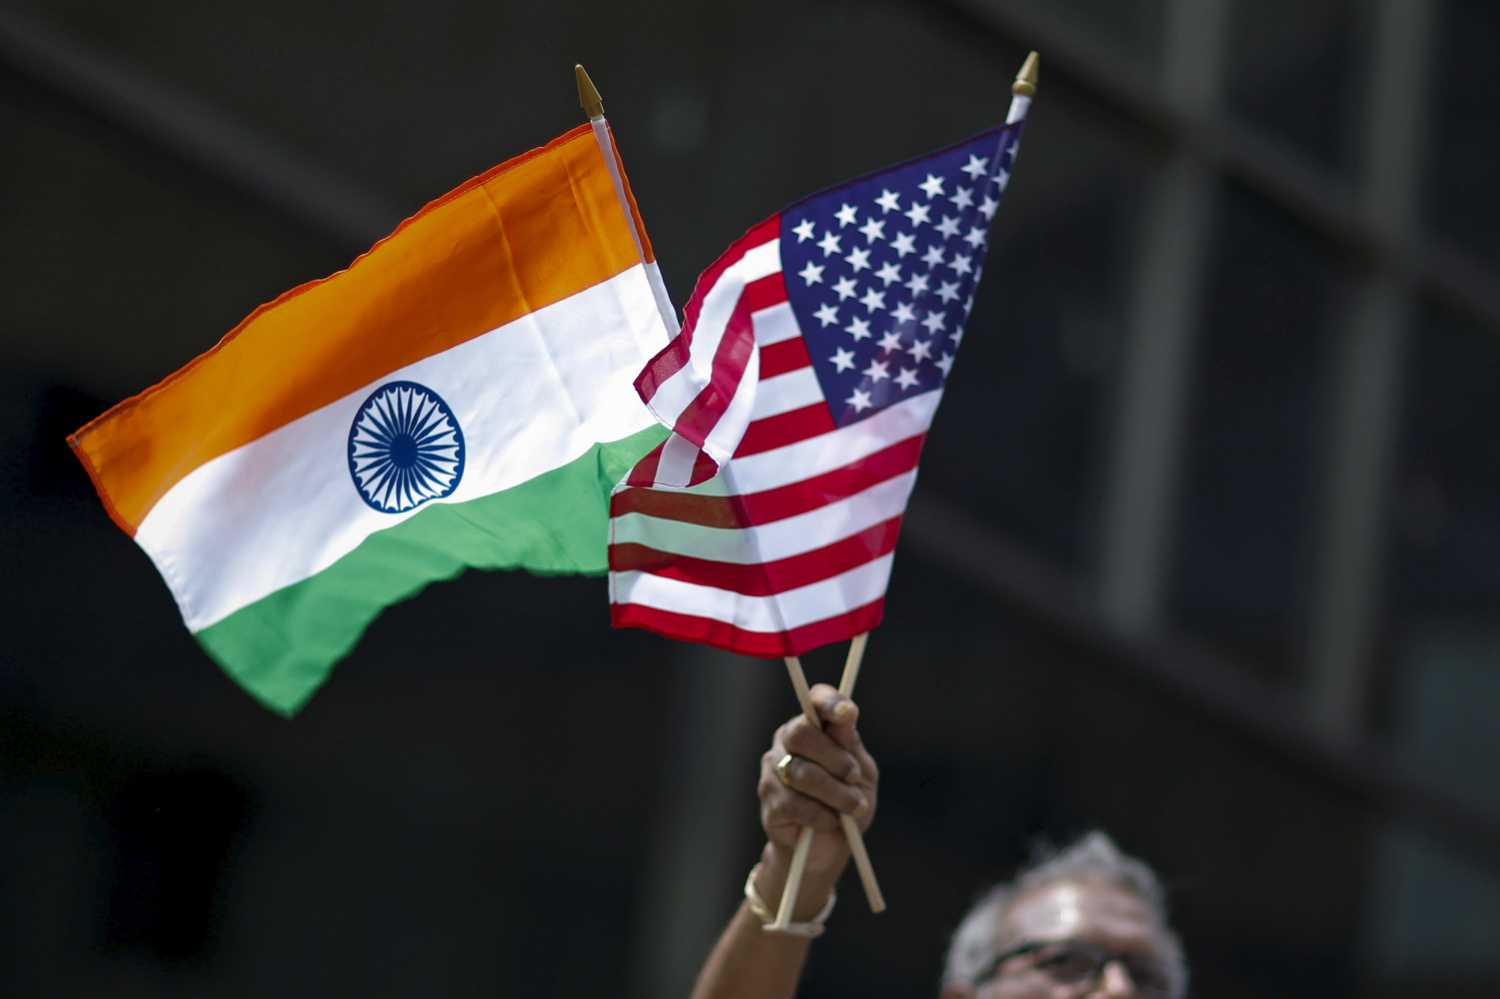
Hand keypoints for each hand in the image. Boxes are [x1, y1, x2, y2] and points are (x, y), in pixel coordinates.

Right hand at [757, 683, 878, 880]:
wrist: (829, 848)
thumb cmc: (846, 803)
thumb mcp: (861, 774)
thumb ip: (850, 746)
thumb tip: (846, 717)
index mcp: (813, 727)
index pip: (815, 701)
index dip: (829, 702)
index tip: (847, 713)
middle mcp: (787, 742)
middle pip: (801, 734)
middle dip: (834, 758)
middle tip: (854, 777)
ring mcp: (773, 771)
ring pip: (801, 773)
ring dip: (835, 793)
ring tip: (854, 807)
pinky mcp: (769, 802)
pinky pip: (795, 804)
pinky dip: (821, 815)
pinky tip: (830, 822)